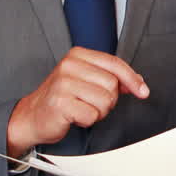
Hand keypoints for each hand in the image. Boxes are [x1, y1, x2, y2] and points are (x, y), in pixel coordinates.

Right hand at [6, 47, 148, 156]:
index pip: (114, 64)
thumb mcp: (85, 80)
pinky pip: (92, 115)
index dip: (132, 79)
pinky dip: (87, 120)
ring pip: (104, 101)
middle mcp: (69, 65)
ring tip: (81, 109)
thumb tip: (137, 82)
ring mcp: (63, 83)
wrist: (32, 116)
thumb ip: (110, 77)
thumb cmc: (61, 98)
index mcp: (77, 55)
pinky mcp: (60, 102)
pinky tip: (74, 116)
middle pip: (112, 84)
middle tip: (90, 102)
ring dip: (98, 111)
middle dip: (108, 100)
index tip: (142, 91)